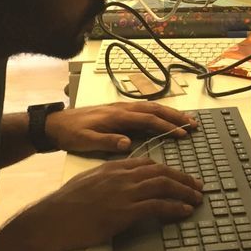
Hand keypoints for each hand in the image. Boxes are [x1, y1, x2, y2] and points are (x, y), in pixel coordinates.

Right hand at [24, 158, 203, 250]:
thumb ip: (108, 180)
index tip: (178, 175)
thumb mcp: (88, 182)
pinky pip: (157, 206)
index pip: (148, 162)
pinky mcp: (124, 212)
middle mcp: (122, 176)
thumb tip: (121, 187)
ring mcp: (124, 193)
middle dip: (182, 177)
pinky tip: (184, 211)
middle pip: (161, 171)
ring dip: (184, 191)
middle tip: (197, 185)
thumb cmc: (65, 205)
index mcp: (113, 167)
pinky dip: (174, 207)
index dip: (167, 168)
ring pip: (163, 185)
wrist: (51, 220)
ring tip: (196, 198)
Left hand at [45, 101, 196, 154]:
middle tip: (194, 124)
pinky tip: (165, 117)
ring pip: (151, 107)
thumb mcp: (85, 141)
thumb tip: (128, 143)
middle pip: (155, 109)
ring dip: (170, 113)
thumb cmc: (70, 134)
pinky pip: (144, 109)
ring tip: (187, 120)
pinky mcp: (119, 112)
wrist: (56, 124)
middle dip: (176, 116)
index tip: (182, 133)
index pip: (148, 119)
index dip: (166, 126)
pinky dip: (159, 112)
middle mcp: (122, 109)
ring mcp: (121, 108)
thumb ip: (107, 141)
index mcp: (117, 116)